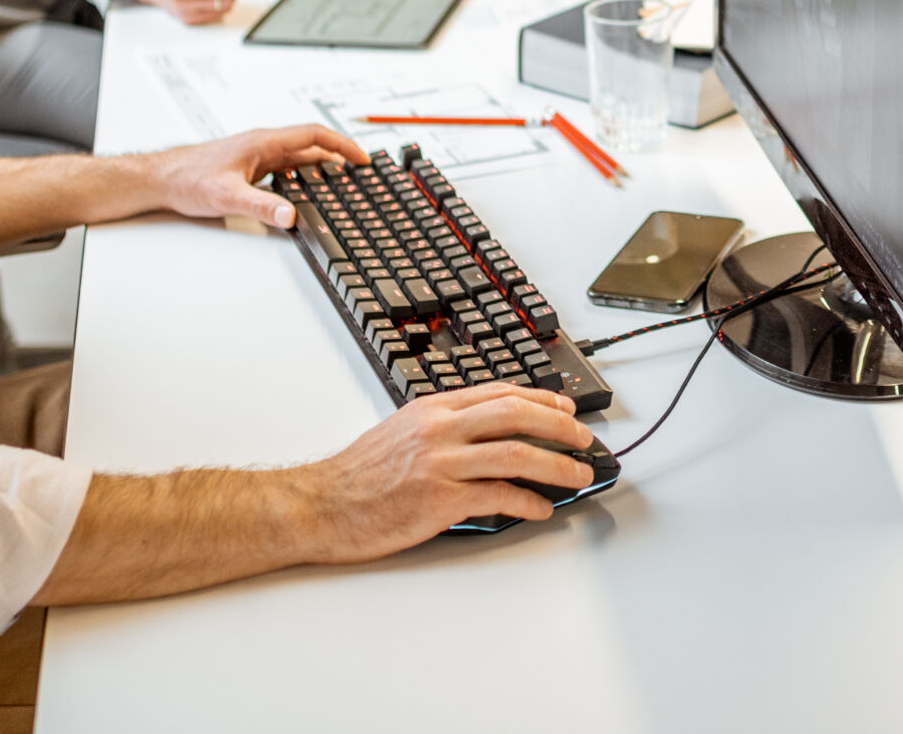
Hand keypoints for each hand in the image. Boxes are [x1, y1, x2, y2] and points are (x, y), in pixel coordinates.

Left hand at [136, 123, 366, 228]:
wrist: (161, 179)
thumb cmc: (187, 178)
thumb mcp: (227, 196)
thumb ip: (261, 206)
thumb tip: (291, 215)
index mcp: (264, 142)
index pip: (314, 135)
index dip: (341, 145)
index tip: (361, 158)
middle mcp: (264, 146)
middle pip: (311, 147)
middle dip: (338, 159)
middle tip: (359, 175)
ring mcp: (258, 158)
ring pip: (299, 160)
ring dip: (321, 170)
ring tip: (341, 186)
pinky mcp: (251, 170)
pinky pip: (285, 171)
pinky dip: (303, 180)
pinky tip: (305, 196)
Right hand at [301, 384, 596, 561]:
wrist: (318, 505)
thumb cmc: (356, 474)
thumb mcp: (401, 431)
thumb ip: (442, 426)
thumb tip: (485, 433)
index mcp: (433, 409)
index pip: (500, 392)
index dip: (542, 400)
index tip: (565, 411)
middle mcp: (440, 429)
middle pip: (517, 415)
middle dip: (560, 427)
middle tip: (584, 440)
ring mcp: (441, 464)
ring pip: (516, 454)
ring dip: (556, 465)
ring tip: (578, 476)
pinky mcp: (439, 500)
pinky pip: (497, 497)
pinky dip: (527, 503)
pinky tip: (541, 509)